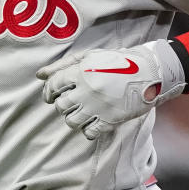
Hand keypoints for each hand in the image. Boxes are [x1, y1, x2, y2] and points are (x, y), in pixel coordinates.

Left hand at [36, 40, 186, 139]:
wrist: (149, 72)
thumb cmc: (116, 61)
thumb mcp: (89, 56)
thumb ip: (62, 65)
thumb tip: (39, 75)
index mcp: (80, 72)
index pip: (53, 85)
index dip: (48, 91)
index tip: (50, 96)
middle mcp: (86, 91)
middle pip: (60, 105)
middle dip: (62, 104)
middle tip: (70, 101)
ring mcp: (97, 107)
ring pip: (71, 121)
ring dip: (72, 117)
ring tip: (81, 111)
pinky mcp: (110, 120)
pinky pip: (89, 133)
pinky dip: (87, 129)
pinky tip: (93, 121)